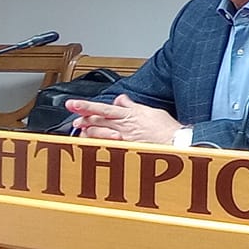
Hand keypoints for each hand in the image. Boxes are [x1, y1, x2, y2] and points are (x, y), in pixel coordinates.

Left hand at [65, 93, 183, 143]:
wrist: (176, 142)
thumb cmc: (166, 128)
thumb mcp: (149, 111)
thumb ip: (132, 105)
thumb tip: (121, 99)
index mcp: (129, 114)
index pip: (102, 108)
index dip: (86, 105)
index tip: (73, 103)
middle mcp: (124, 126)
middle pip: (97, 120)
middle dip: (82, 116)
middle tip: (72, 115)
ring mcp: (124, 138)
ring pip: (100, 133)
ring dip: (87, 130)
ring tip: (79, 128)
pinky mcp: (126, 149)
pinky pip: (107, 145)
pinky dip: (97, 143)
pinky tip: (91, 143)